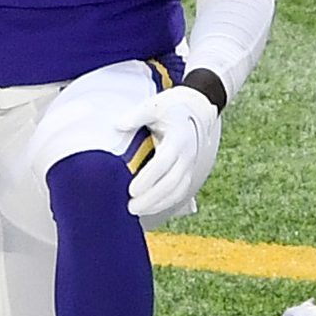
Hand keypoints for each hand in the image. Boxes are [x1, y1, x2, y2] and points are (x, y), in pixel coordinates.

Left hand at [126, 86, 220, 222]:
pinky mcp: (188, 171)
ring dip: (157, 204)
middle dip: (151, 198)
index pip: (164, 163)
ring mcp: (189, 164)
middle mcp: (187, 154)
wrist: (196, 108)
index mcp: (178, 137)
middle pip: (171, 183)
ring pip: (177, 191)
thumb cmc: (172, 107)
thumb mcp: (154, 105)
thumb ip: (137, 115)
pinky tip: (149, 207)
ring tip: (136, 210)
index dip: (148, 178)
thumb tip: (118, 126)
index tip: (132, 190)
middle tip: (131, 207)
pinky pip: (179, 192)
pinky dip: (165, 202)